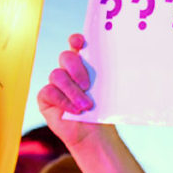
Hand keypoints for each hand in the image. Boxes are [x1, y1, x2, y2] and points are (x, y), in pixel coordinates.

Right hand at [37, 34, 106, 148]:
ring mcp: (55, 83)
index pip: (76, 45)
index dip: (76, 40)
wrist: (94, 133)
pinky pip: (49, 92)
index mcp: (84, 64)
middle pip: (65, 57)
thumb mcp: (108, 90)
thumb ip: (108, 75)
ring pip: (57, 75)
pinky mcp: (46, 97)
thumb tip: (127, 63)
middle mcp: (68, 71)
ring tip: (86, 106)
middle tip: (88, 86)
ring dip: (73, 91)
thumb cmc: (102, 109)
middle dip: (76, 69)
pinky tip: (75, 111)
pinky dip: (64, 101)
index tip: (80, 42)